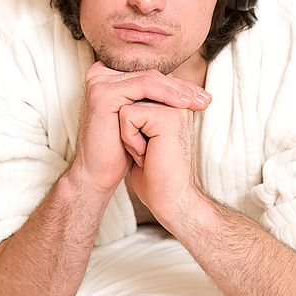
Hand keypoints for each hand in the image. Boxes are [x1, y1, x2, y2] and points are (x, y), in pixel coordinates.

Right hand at [69, 61, 209, 194]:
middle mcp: (101, 75)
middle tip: (204, 100)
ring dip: (177, 90)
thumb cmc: (119, 151)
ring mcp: (100, 82)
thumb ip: (153, 100)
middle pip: (151, 75)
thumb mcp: (140, 121)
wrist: (99, 174)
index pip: (150, 75)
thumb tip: (185, 87)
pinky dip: (165, 94)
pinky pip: (142, 86)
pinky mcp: (103, 92)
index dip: (177, 85)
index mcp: (108, 78)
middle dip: (181, 88)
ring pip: (149, 78)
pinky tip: (182, 104)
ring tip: (196, 102)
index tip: (202, 97)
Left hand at [119, 99, 204, 223]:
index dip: (128, 123)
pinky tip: (147, 154)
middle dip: (128, 127)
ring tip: (148, 152)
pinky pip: (127, 115)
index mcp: (173, 105)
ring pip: (127, 105)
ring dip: (129, 133)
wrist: (169, 200)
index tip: (148, 148)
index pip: (134, 95)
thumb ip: (137, 114)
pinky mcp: (167, 117)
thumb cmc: (155, 174)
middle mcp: (176, 103)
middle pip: (130, 97)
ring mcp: (174, 108)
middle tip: (147, 151)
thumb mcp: (142, 137)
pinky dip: (130, 139)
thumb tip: (118, 99)